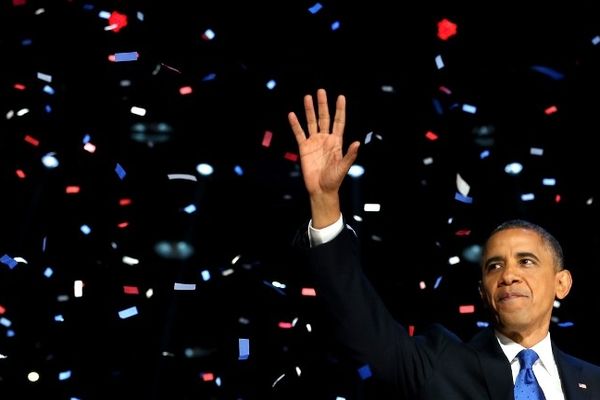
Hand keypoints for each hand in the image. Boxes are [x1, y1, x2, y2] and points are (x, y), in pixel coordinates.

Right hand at [288, 88, 359, 227]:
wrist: (320, 189)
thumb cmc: (334, 180)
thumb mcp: (344, 167)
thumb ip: (350, 155)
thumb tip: (358, 143)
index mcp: (336, 141)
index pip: (339, 122)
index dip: (340, 110)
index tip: (341, 97)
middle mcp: (325, 139)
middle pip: (324, 118)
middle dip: (323, 105)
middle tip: (321, 91)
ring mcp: (314, 142)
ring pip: (311, 122)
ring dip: (309, 110)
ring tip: (307, 97)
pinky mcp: (304, 148)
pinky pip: (299, 133)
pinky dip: (295, 124)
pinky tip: (292, 114)